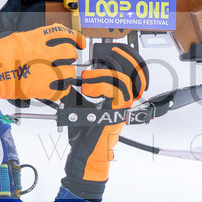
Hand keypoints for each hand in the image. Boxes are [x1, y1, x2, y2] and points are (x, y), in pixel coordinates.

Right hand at [0, 24, 84, 101]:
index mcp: (36, 39)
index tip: (79, 42)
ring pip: (70, 72)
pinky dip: (62, 89)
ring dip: (67, 73)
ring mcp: (44, 72)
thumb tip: (49, 39)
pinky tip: (57, 87)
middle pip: (70, 52)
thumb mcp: (17, 38)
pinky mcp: (42, 89)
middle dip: (70, 56)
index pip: (64, 33)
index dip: (75, 37)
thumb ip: (35, 38)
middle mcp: (43, 53)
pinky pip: (63, 90)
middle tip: (66, 59)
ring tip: (60, 75)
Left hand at [62, 44, 148, 200]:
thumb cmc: (83, 136)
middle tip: (110, 51)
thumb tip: (67, 78)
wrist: (84, 155)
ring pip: (124, 80)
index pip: (131, 70)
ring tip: (87, 82)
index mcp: (116, 96)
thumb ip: (76, 92)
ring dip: (103, 75)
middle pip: (135, 71)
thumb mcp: (76, 107)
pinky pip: (117, 93)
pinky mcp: (116, 114)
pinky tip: (88, 90)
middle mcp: (122, 101)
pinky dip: (101, 86)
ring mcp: (121, 107)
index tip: (114, 46)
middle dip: (125, 56)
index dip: (127, 55)